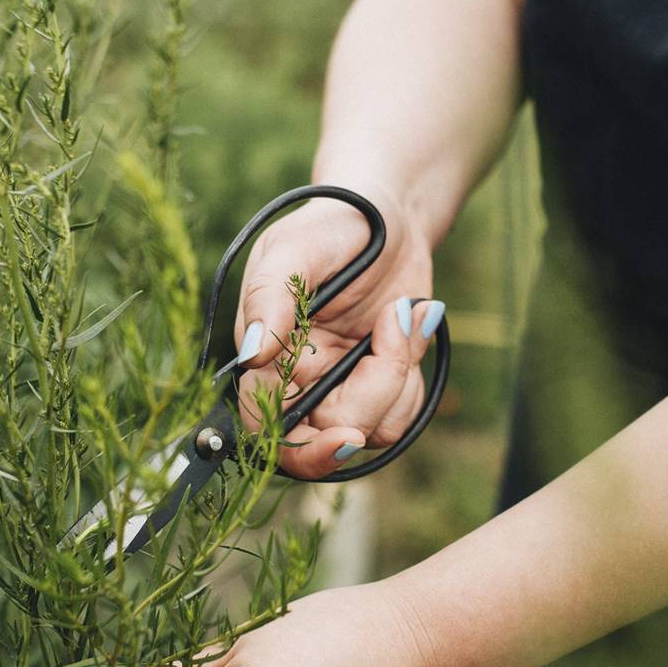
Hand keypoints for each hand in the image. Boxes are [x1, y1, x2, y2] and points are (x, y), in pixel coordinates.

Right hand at [233, 187, 443, 477]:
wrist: (390, 216)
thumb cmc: (331, 224)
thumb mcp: (295, 249)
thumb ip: (270, 298)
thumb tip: (253, 355)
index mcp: (265, 359)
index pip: (267, 431)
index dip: (303, 450)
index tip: (346, 436)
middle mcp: (298, 382)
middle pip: (326, 439)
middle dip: (369, 402)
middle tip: (393, 350)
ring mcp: (341, 387)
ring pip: (372, 429)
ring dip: (399, 372)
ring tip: (402, 311)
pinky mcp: (380, 385)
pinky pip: (400, 415)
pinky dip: (414, 373)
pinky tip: (412, 321)